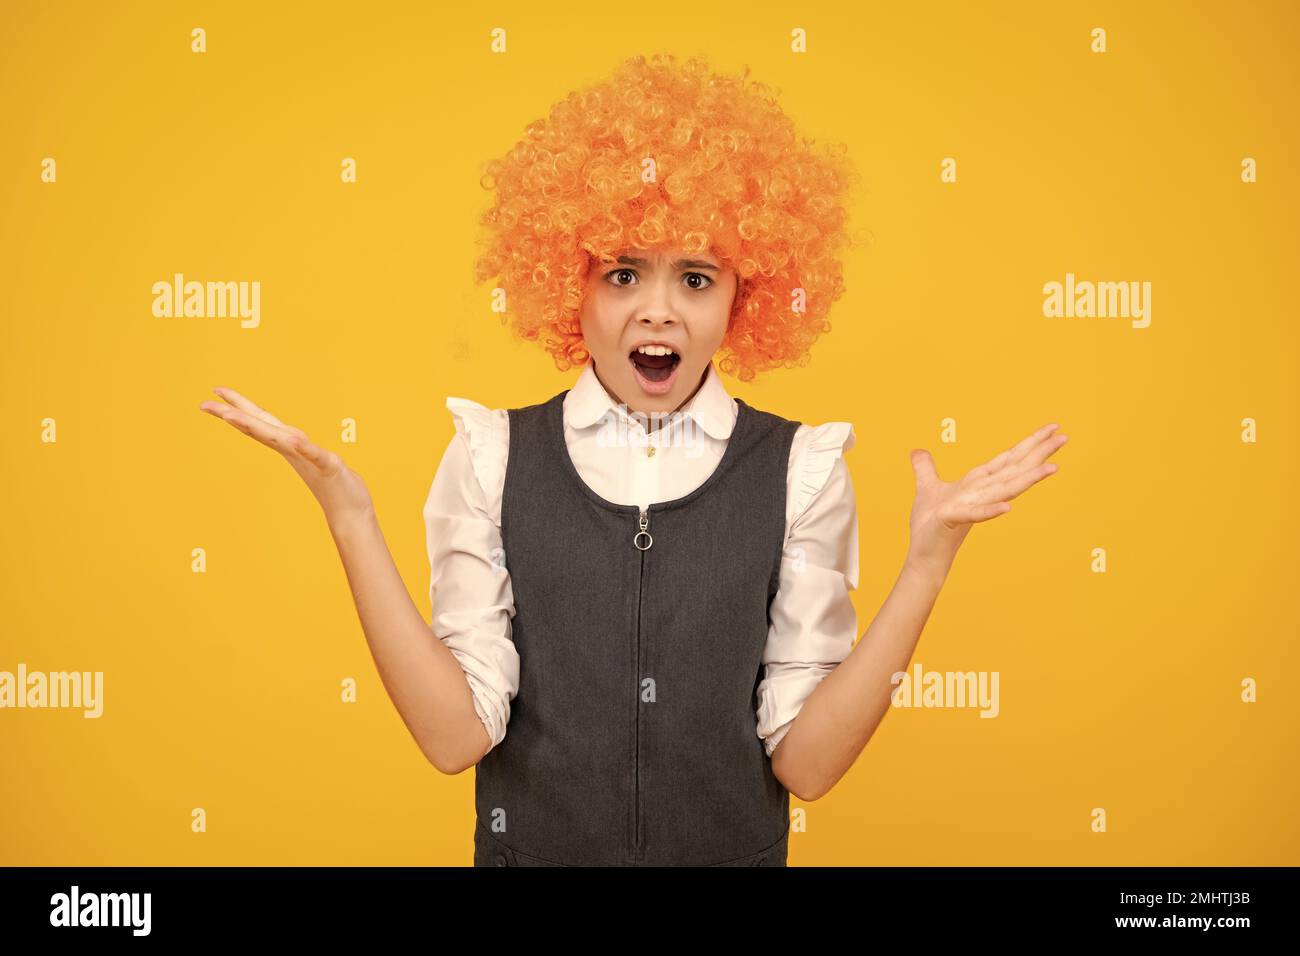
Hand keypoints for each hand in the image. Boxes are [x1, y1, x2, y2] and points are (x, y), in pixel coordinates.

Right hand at [198, 387, 373, 530]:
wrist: (351, 514)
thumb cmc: (335, 487)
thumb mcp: (314, 459)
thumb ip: (301, 448)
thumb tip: (290, 437)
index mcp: (290, 445)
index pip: (258, 423)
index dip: (237, 407)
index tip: (214, 392)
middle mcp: (294, 451)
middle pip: (259, 428)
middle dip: (232, 414)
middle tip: (203, 404)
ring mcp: (309, 459)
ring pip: (278, 439)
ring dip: (255, 428)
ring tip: (232, 415)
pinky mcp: (329, 468)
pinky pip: (315, 455)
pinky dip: (304, 447)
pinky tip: (294, 439)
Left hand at [905, 422, 1067, 579]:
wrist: (924, 553)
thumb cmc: (930, 523)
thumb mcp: (927, 486)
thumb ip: (925, 468)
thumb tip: (917, 451)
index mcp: (977, 482)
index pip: (1007, 458)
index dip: (1029, 442)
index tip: (1052, 427)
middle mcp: (981, 492)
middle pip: (1015, 469)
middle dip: (1039, 453)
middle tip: (1065, 437)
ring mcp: (971, 506)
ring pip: (1004, 489)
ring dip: (1028, 479)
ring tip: (1052, 468)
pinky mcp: (954, 519)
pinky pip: (976, 514)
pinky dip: (991, 511)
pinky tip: (1007, 509)